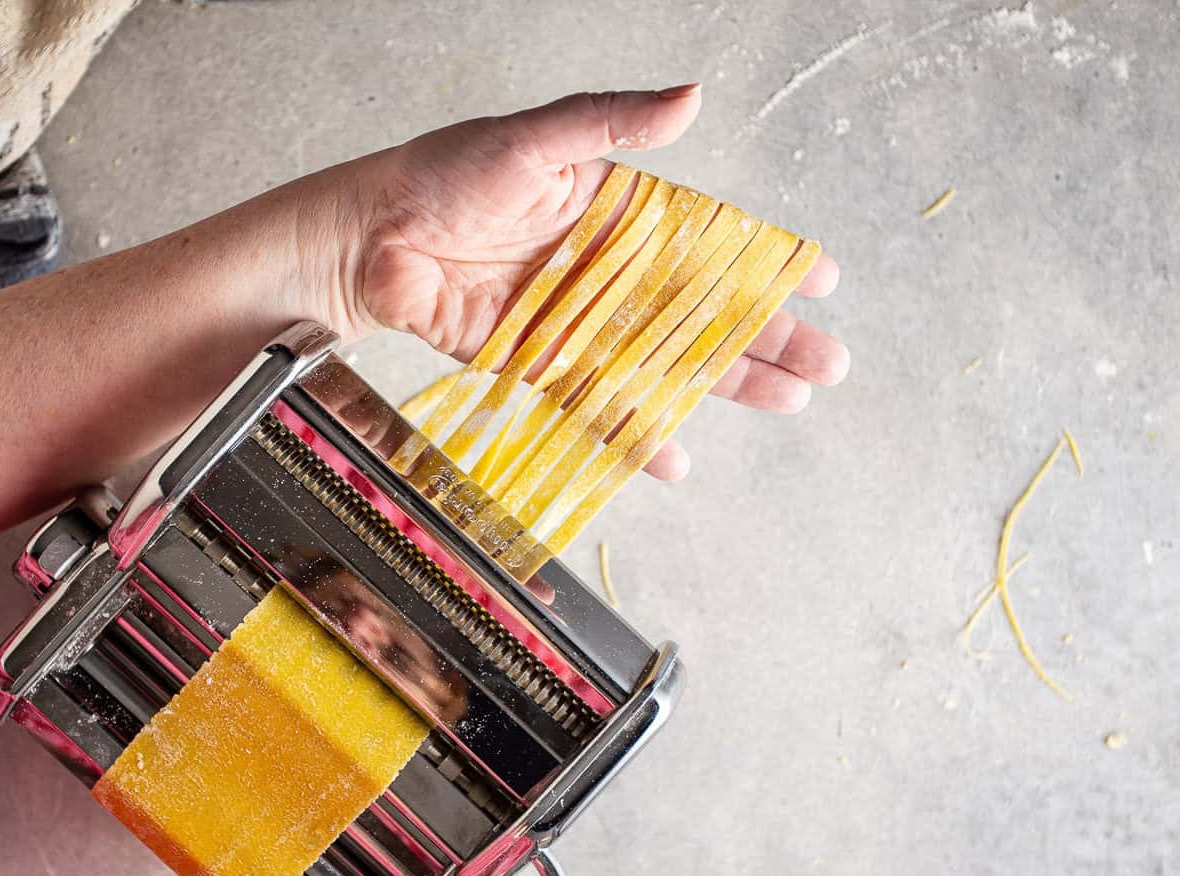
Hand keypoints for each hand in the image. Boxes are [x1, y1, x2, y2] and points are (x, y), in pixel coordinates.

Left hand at [308, 87, 846, 480]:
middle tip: (827, 363)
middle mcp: (608, 271)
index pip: (710, 240)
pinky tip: (676, 455)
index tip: (820, 279)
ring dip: (726, 383)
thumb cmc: (445, 175)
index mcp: (618, 212)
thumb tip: (692, 98)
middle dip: (768, 337)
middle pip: (703, 310)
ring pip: (666, 360)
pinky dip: (635, 430)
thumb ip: (611, 122)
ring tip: (786, 402)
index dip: (764, 261)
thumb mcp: (536, 139)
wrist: (372, 239)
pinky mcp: (541, 364)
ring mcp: (579, 322)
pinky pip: (598, 402)